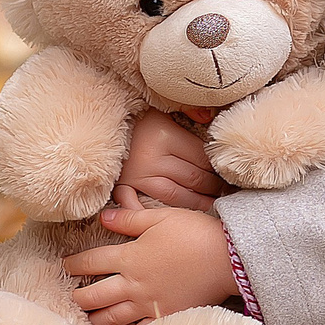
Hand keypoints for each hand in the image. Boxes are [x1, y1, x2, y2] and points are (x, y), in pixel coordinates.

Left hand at [62, 207, 238, 324]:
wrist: (227, 260)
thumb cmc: (195, 233)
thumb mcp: (161, 218)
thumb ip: (129, 219)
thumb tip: (102, 216)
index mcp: (130, 257)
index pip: (92, 262)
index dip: (75, 264)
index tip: (65, 266)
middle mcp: (133, 284)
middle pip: (95, 295)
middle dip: (78, 297)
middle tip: (70, 298)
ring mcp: (148, 304)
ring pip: (111, 317)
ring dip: (94, 319)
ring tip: (86, 321)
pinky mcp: (165, 317)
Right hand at [108, 109, 227, 213]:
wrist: (95, 121)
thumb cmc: (133, 115)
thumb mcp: (160, 107)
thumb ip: (186, 110)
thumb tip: (209, 118)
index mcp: (165, 135)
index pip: (202, 157)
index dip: (218, 166)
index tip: (229, 172)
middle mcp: (153, 158)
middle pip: (193, 178)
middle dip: (213, 187)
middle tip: (227, 192)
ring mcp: (138, 176)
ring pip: (176, 196)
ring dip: (197, 203)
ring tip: (212, 206)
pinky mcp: (124, 187)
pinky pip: (148, 205)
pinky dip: (163, 212)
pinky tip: (178, 217)